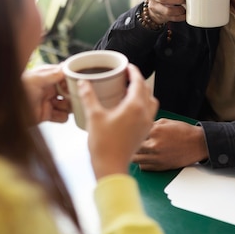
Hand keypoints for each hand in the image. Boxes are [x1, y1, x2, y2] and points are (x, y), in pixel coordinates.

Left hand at [22, 64, 70, 123]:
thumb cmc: (16, 91)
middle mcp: (49, 89)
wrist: (6, 111)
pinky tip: (57, 114)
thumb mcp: (35, 80)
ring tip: (61, 105)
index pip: (64, 75)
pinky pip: (62, 117)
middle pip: (69, 91)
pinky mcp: (47, 115)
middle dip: (72, 94)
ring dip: (68, 106)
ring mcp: (49, 102)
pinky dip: (62, 117)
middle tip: (71, 96)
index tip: (76, 82)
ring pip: (68, 104)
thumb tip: (66, 68)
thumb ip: (52, 74)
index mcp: (46, 77)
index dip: (71, 79)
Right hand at [79, 64, 158, 178]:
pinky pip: (149, 113)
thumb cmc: (103, 145)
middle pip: (147, 90)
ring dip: (143, 93)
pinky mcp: (144, 132)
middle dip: (138, 81)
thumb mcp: (94, 116)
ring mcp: (146, 124)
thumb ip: (89, 96)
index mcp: (134, 107)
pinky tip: (129, 108)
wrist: (111, 167)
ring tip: (129, 91)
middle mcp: (144, 114)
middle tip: (127, 76)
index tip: (127, 66)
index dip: (133, 72)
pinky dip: (143, 105)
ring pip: (150, 102)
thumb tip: (84, 83)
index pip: (138, 82)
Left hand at [132, 118, 207, 170]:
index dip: (131, 131)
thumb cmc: (183, 131)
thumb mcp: (166, 121)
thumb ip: (150, 124)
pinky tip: (145, 157)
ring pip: (135, 159)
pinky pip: (143, 167)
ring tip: (136, 151)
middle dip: (130, 144)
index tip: (129, 131)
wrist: (198, 143)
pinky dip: (141, 162)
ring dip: (134, 154)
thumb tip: (138, 127)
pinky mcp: (160, 167)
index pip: (134, 132)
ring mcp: (157, 157)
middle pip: (132, 146)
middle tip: (129, 142)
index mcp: (155, 131)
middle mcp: (154, 145)